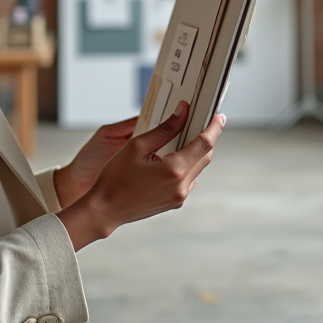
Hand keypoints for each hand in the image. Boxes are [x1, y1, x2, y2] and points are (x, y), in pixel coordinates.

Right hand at [56, 101, 224, 250]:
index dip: (213, 127)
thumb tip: (182, 112)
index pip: (204, 144)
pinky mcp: (174, 203)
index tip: (218, 116)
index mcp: (174, 169)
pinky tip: (171, 159)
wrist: (104, 210)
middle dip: (205, 138)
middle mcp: (181, 186)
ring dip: (195, 153)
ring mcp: (179, 197)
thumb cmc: (115, 178)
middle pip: (205, 156)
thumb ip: (164, 129)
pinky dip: (185, 166)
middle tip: (201, 122)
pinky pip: (188, 180)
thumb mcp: (137, 146)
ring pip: (197, 169)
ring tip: (182, 139)